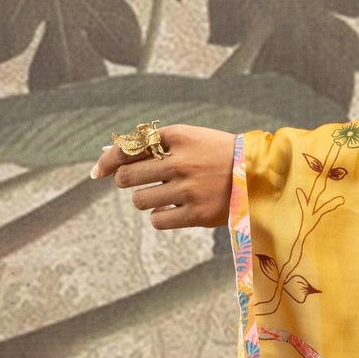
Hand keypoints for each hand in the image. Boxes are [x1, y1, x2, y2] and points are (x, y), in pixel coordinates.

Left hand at [91, 125, 235, 229]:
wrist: (260, 175)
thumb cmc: (218, 154)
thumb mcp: (189, 138)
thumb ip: (153, 145)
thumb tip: (107, 156)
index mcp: (178, 137)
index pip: (129, 148)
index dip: (107, 160)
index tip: (98, 171)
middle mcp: (181, 162)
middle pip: (127, 176)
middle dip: (126, 180)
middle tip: (137, 181)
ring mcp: (189, 190)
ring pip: (140, 201)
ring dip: (145, 199)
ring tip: (163, 195)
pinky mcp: (198, 214)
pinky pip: (157, 220)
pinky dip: (160, 216)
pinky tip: (173, 209)